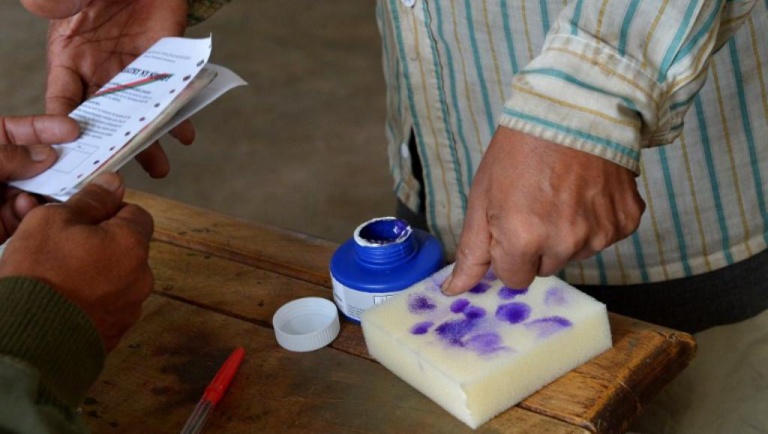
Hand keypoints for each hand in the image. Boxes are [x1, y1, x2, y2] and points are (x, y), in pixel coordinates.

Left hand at [0, 114, 79, 240]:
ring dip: (49, 191)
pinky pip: (29, 215)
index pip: (20, 131)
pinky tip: (23, 209)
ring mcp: (1, 198)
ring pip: (39, 190)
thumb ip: (8, 156)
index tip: (73, 129)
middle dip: (59, 164)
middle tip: (86, 163)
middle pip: (37, 162)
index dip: (47, 127)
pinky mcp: (5, 224)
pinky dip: (31, 213)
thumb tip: (45, 154)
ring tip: (57, 191)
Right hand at [0, 172, 154, 350]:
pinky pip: (107, 306)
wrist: (29, 340)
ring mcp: (130, 308)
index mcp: (132, 244)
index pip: (137, 214)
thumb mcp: (54, 221)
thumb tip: (113, 183)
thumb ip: (89, 200)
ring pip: (116, 278)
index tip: (84, 216)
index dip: (110, 210)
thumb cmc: (41, 275)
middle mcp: (141, 276)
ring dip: (95, 272)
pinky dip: (90, 300)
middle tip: (63, 246)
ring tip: (59, 276)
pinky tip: (63, 300)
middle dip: (99, 243)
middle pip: (126, 248)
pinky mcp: (116, 333)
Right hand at [23, 0, 192, 177]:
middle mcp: (101, 71)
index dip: (67, 127)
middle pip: (107, 119)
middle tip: (122, 174)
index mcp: (70, 58)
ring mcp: (135, 71)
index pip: (63, 100)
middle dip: (115, 147)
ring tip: (160, 168)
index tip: (78, 152)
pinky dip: (180, 115)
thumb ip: (57, 1)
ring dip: (151, 141)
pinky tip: (186, 133)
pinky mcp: (164, 65)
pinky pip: (171, 95)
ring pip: (141, 114)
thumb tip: (44, 7)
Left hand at [442, 127, 644, 294]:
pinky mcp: (626, 221)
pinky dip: (595, 220)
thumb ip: (471, 251)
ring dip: (566, 234)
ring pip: (575, 254)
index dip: (508, 253)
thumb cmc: (519, 149)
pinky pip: (605, 237)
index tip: (510, 224)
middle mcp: (565, 243)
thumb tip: (453, 291)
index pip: (514, 279)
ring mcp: (600, 233)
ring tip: (561, 192)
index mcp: (523, 239)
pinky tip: (587, 190)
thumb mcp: (482, 197)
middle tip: (535, 203)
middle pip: (545, 268)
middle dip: (536, 245)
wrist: (573, 108)